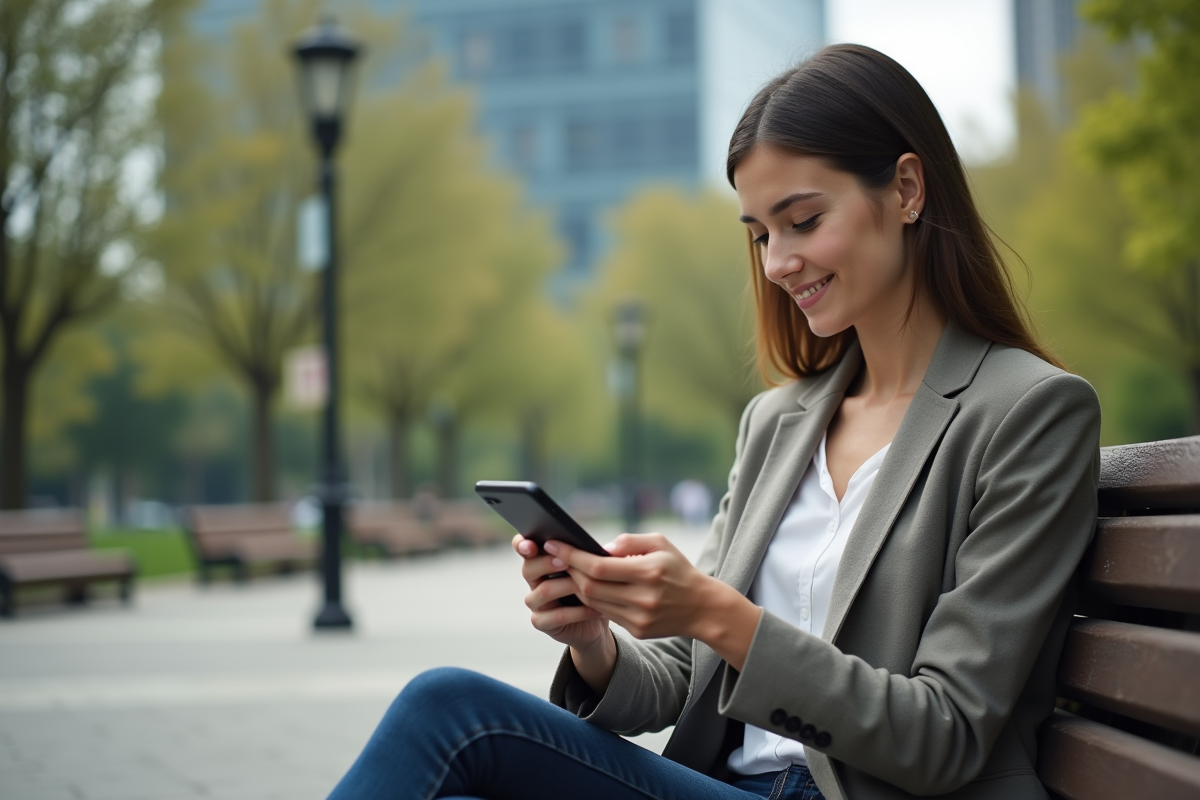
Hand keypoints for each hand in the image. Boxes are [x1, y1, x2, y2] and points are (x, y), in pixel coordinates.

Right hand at [512, 534, 609, 651]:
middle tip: (565, 562)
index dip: (522, 544)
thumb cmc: (594, 585)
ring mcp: (535, 603)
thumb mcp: (590, 566)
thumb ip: (582, 554)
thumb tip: (586, 545)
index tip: (531, 545)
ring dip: (567, 586)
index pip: (523, 547)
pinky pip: (556, 616)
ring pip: (544, 591)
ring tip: (588, 585)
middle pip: (529, 568)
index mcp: (541, 559)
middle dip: (547, 563)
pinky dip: (578, 612)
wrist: (600, 618)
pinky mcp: (542, 622)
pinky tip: (595, 608)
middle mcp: (534, 580)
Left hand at [545, 533, 760, 670]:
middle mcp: (643, 598)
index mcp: (648, 572)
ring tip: (570, 570)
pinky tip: (588, 587)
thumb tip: (597, 547)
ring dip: (578, 586)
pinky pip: (605, 613)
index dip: (572, 556)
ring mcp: (639, 618)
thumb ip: (628, 542)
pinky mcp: (637, 630)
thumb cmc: (679, 570)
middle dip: (570, 570)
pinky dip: (593, 599)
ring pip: (593, 602)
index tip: (553, 544)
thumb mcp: (660, 544)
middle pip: (590, 587)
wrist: (703, 607)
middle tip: (558, 557)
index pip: (598, 566)